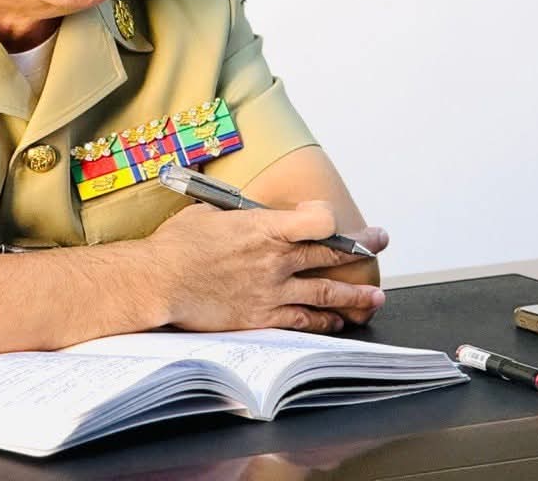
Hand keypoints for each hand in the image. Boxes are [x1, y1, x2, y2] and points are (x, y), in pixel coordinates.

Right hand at [146, 200, 387, 334]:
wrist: (159, 281)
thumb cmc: (176, 246)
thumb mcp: (209, 214)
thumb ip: (236, 217)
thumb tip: (244, 218)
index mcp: (263, 228)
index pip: (319, 221)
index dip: (331, 218)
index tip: (329, 219)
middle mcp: (275, 259)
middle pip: (330, 254)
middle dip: (360, 248)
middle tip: (378, 243)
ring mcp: (272, 290)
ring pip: (326, 293)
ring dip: (355, 295)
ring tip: (375, 296)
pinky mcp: (262, 317)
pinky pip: (304, 321)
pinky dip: (325, 322)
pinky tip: (338, 322)